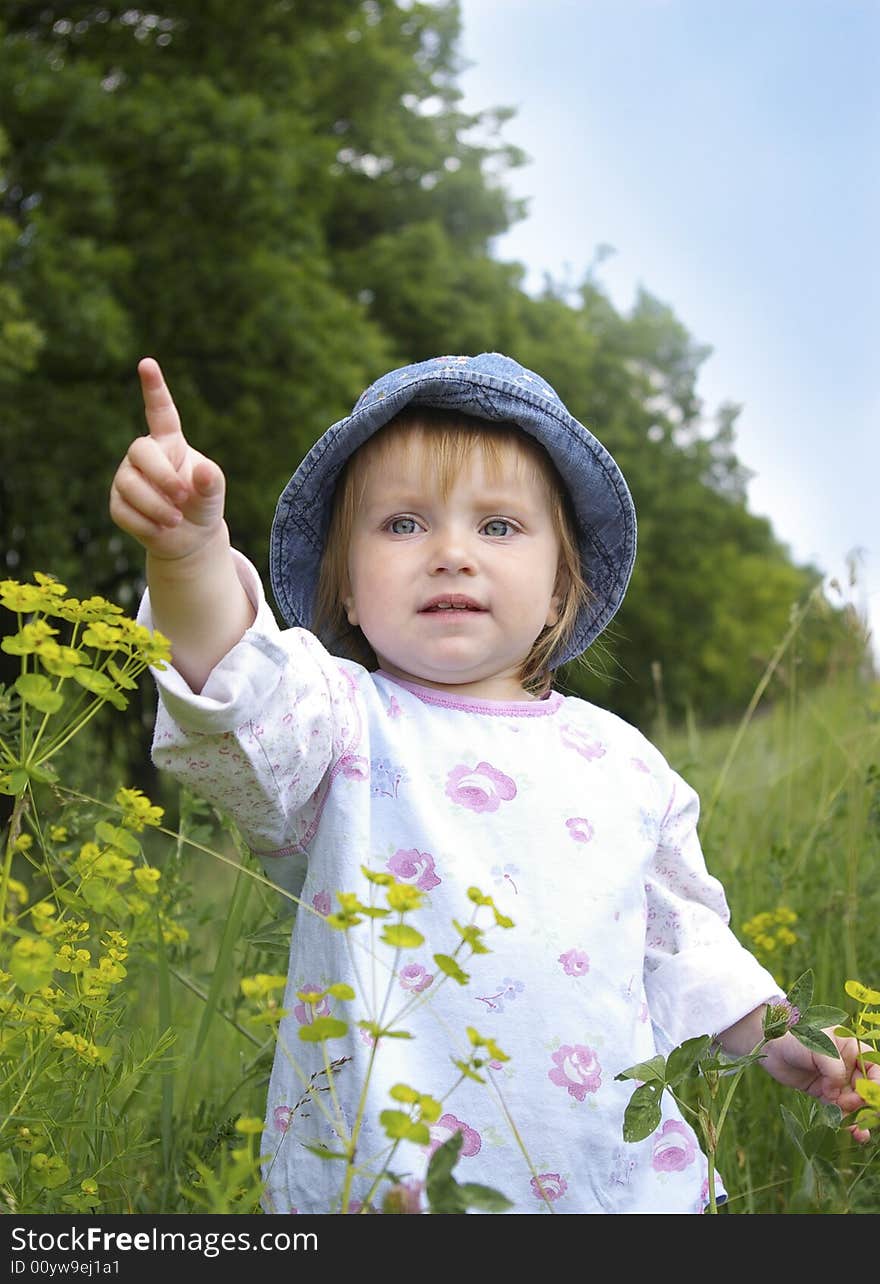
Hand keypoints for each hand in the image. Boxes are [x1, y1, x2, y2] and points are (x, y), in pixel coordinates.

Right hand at [109, 358, 226, 559]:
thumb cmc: (202, 504)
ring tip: (175, 520)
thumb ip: (212, 481)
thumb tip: (202, 472)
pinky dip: (146, 525)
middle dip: (162, 477)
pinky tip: (160, 529)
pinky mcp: (117, 503)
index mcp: (169, 442)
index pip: (160, 411)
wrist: (189, 538)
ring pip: (130, 486)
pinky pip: (124, 511)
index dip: (154, 388)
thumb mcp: (214, 492)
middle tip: (182, 498)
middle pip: (140, 452)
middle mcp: (143, 454)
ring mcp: (126, 477)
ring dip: (157, 507)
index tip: (147, 363)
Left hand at [761, 1027, 879, 1143]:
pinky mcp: (823, 1093)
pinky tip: (851, 1132)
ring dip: (859, 1118)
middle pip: (866, 1088)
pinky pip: (838, 1109)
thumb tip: (838, 1093)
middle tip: (857, 1112)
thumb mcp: (818, 1047)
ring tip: (861, 1134)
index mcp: (851, 1048)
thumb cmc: (795, 1038)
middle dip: (866, 1104)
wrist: (769, 1045)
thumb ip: (834, 1069)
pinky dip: (845, 1120)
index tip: (870, 1097)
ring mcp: (835, 1080)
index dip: (876, 1084)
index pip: (874, 1067)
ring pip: (854, 1102)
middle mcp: (847, 1065)